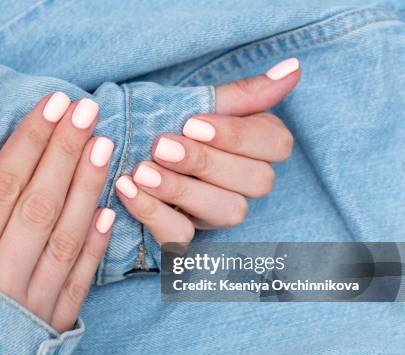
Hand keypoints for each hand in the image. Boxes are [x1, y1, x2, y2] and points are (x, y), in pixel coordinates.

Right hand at [0, 93, 114, 332]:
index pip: (2, 189)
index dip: (29, 143)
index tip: (52, 105)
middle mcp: (1, 282)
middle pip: (38, 204)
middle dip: (64, 152)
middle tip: (86, 110)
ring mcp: (32, 306)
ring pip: (65, 237)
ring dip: (87, 188)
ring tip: (104, 144)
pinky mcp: (53, 326)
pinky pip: (79, 282)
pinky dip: (96, 247)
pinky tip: (109, 209)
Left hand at [115, 58, 299, 242]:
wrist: (112, 146)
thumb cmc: (159, 123)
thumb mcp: (194, 103)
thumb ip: (242, 94)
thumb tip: (293, 68)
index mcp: (255, 147)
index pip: (276, 145)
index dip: (237, 137)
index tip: (192, 124)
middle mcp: (243, 185)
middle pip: (258, 182)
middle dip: (206, 162)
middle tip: (162, 146)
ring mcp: (215, 214)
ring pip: (228, 212)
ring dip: (181, 190)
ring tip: (142, 170)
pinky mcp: (185, 236)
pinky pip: (181, 236)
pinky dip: (152, 213)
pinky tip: (128, 189)